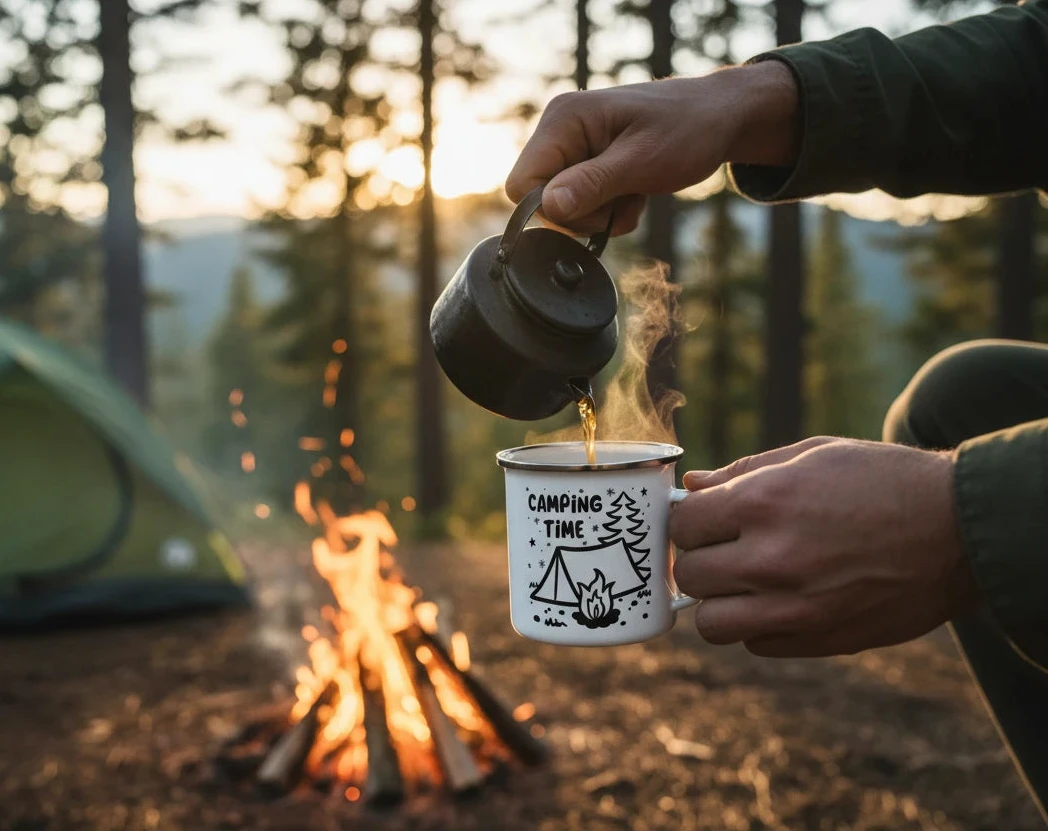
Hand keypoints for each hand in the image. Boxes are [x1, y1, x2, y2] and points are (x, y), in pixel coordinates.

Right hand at [505, 61, 799, 235]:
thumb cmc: (687, 130)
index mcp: (564, 119)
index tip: (597, 209)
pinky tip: (635, 192)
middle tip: (625, 199)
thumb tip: (547, 208)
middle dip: (583, 213)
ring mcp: (572, 145)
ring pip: (563, 206)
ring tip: (636, 192)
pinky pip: (581, 202)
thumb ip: (592, 184)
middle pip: (541, 199)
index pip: (522, 184)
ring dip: (601, 213)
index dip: (554, 210)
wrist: (720, 118)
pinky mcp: (586, 160)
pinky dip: (609, 208)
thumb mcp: (641, 162)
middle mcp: (560, 129)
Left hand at [669, 437, 980, 656]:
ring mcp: (794, 608)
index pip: (682, 525)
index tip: (705, 520)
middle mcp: (770, 559)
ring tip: (744, 582)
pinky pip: (757, 645)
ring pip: (711, 625)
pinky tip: (783, 600)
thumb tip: (694, 486)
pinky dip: (759, 626)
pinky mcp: (819, 640)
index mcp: (763, 503)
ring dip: (721, 603)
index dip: (689, 520)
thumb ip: (743, 472)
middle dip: (701, 559)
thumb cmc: (884, 481)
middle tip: (725, 549)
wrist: (959, 531)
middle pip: (690, 576)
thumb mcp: (812, 456)